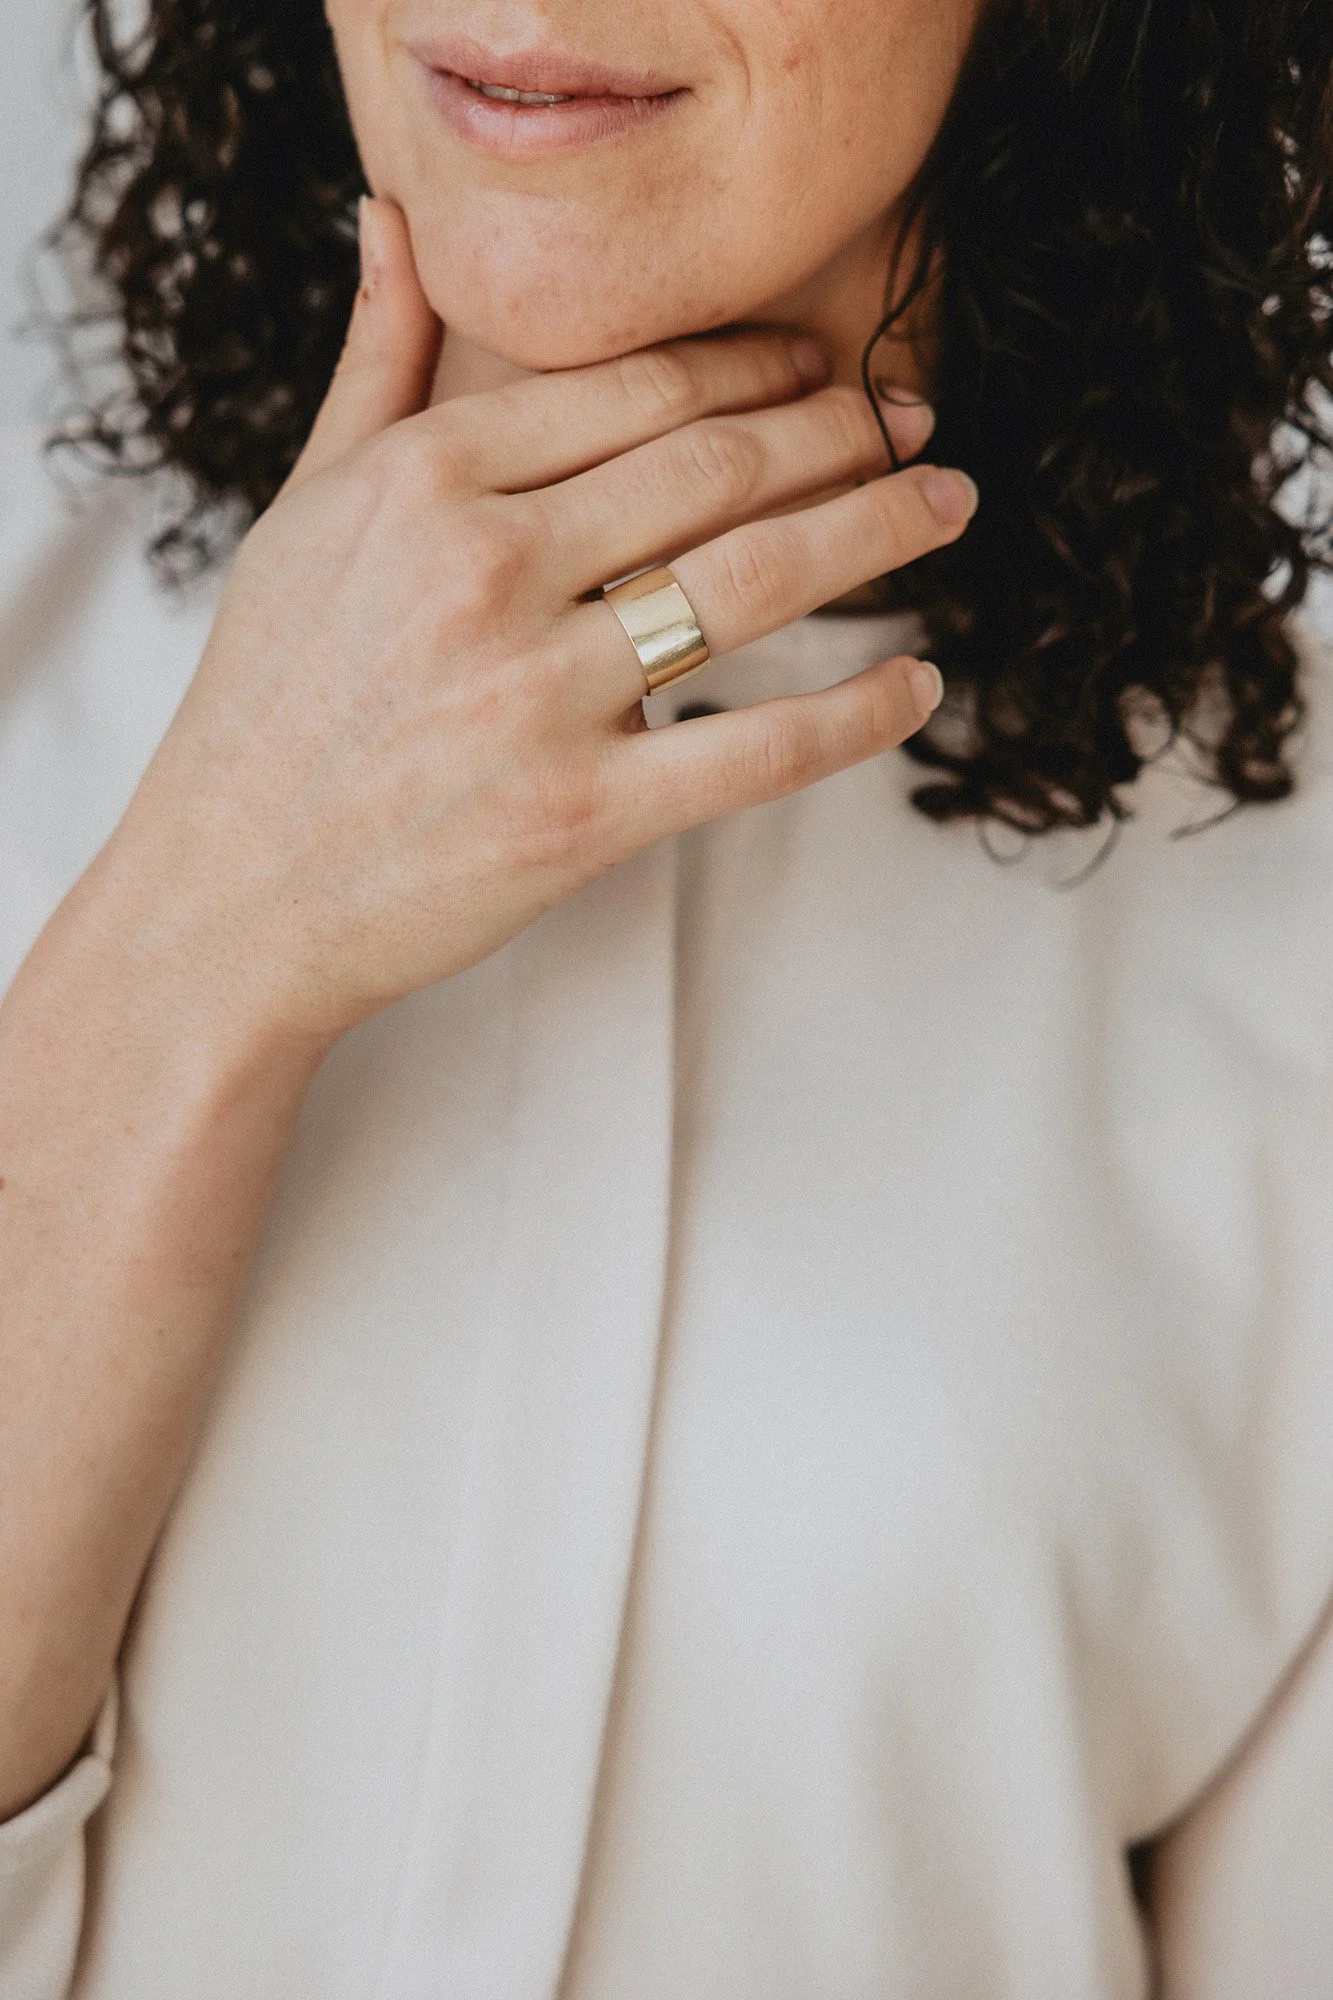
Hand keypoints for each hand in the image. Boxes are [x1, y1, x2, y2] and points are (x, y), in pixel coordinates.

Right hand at [114, 198, 976, 1049]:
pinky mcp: (583, 814)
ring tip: (946, 509)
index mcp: (426, 479)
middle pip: (718, 468)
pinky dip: (856, 713)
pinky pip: (758, 749)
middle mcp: (489, 568)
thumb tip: (394, 223)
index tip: (822, 367)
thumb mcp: (303, 510)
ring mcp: (539, 694)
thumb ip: (373, 366)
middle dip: (842, 435)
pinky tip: (918, 682)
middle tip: (918, 426)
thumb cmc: (270, 702)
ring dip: (876, 533)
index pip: (635, 391)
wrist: (235, 893)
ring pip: (756, 581)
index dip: (756, 369)